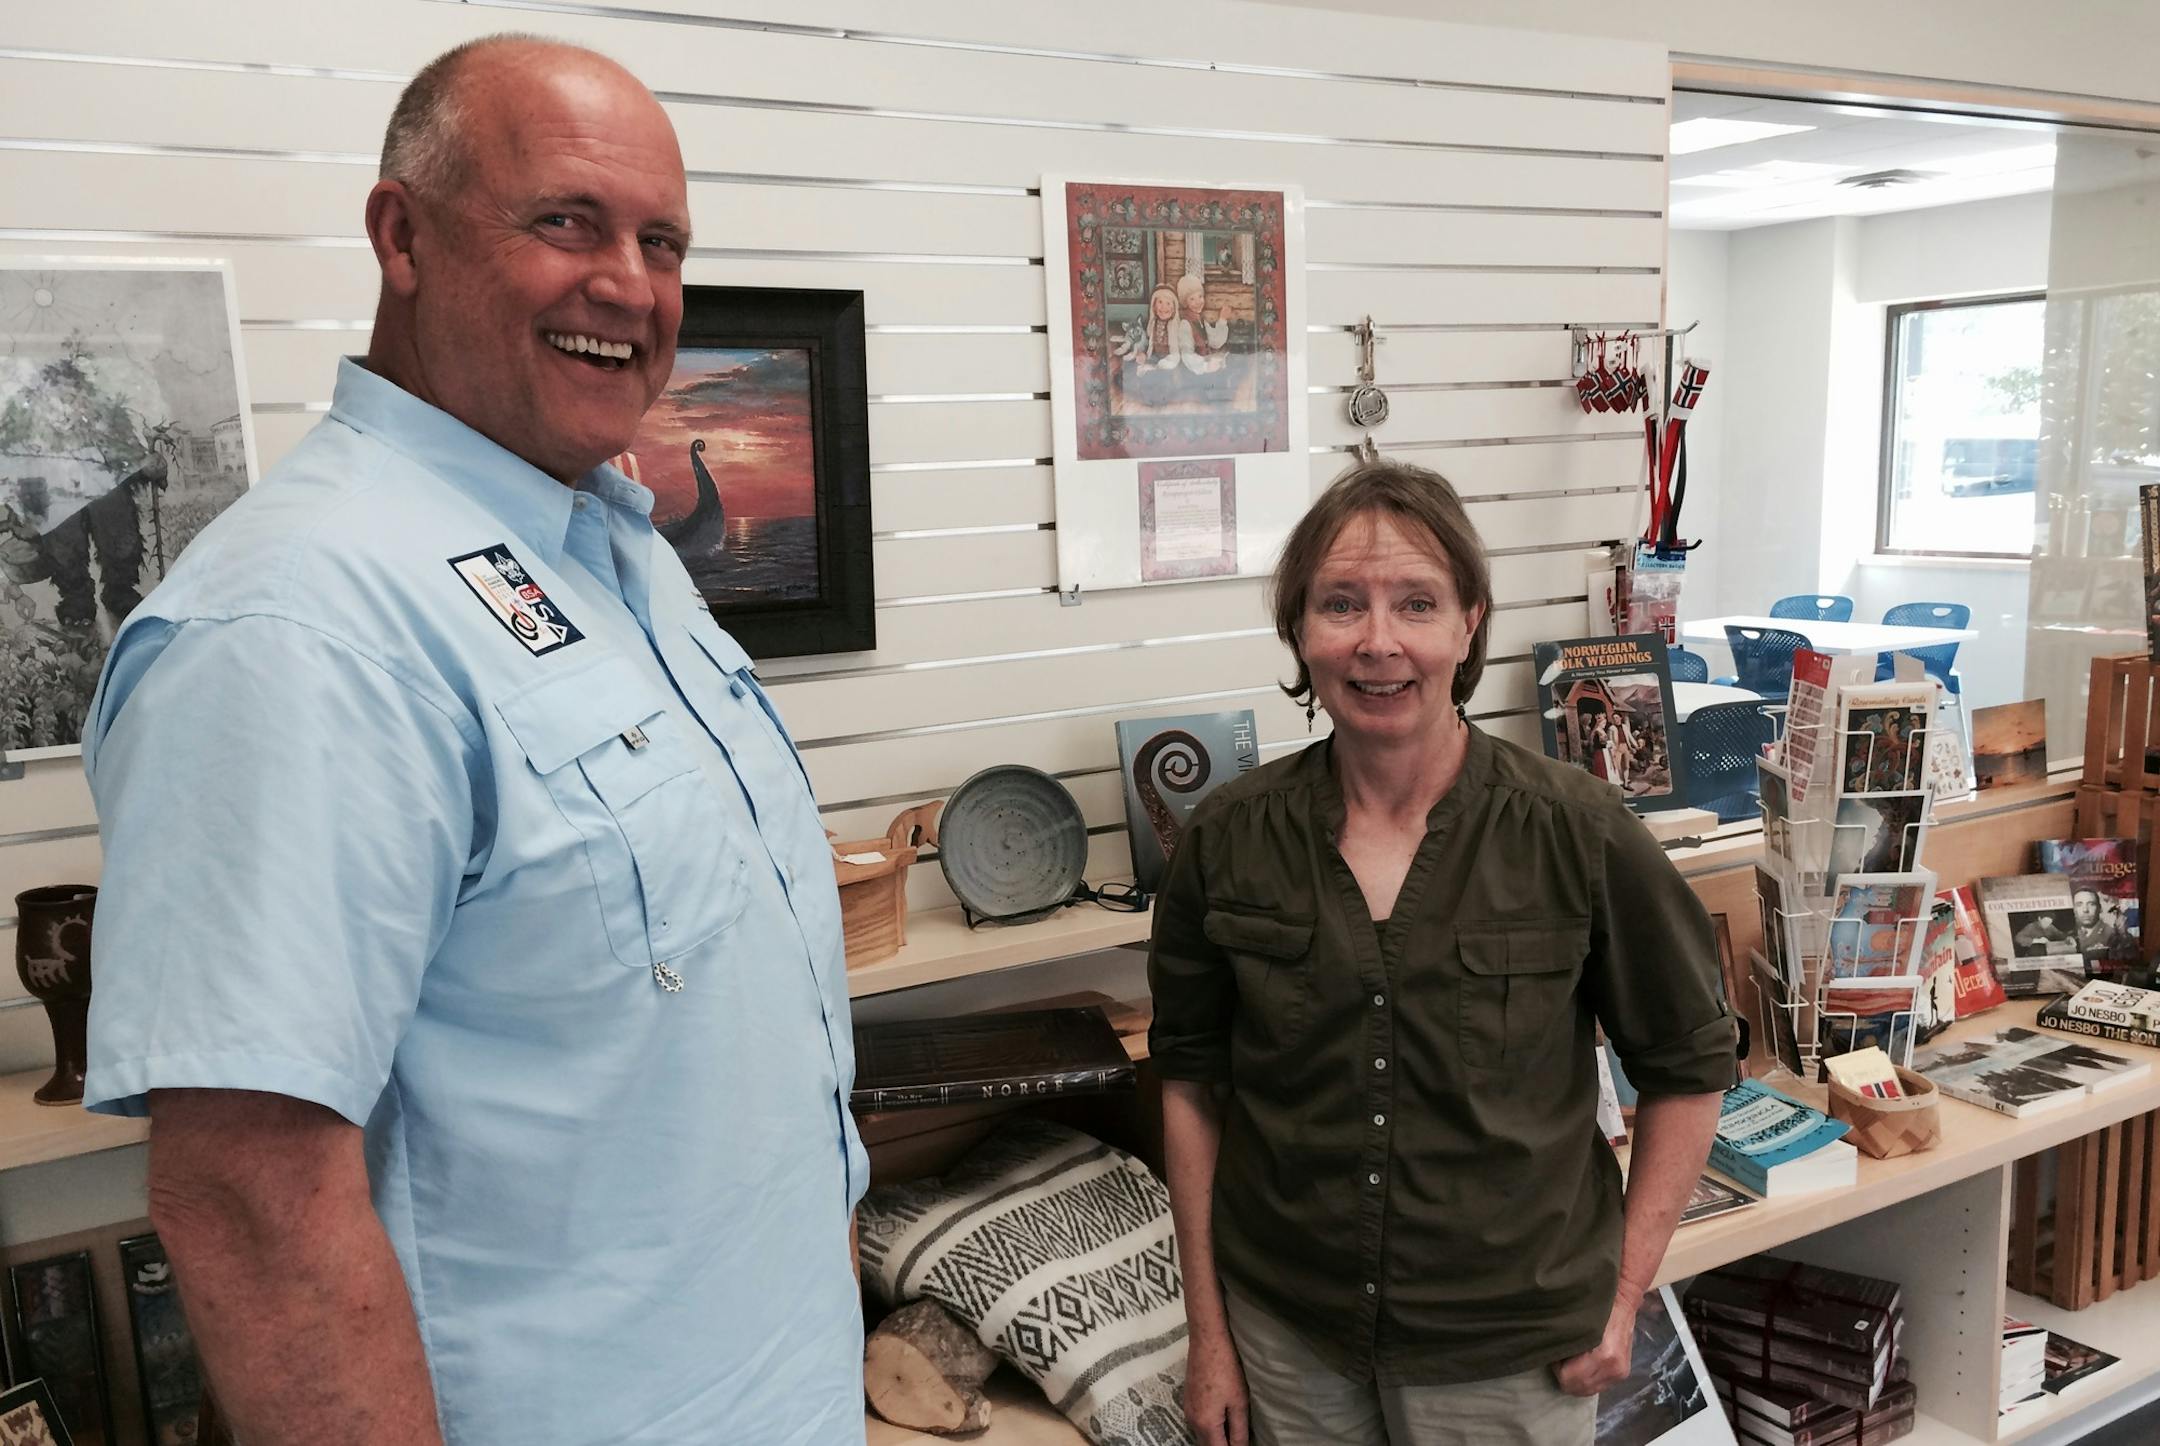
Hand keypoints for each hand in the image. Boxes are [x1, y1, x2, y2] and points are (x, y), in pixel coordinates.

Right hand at [1183, 1330, 1249, 1445]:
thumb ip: (1239, 1430)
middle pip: (1207, 1445)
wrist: (1207, 1341)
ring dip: (1215, 1437)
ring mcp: (1187, 1409)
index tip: (1242, 1445)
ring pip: (1201, 1434)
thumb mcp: (1239, 1402)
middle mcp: (1192, 1420)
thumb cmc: (1226, 1370)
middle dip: (1222, 1445)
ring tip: (1233, 1432)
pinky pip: (1198, 1422)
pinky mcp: (1187, 1398)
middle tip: (1239, 1439)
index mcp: (1205, 1424)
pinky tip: (1222, 1417)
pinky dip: (1209, 1426)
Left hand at [1551, 1292, 1637, 1396]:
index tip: (1556, 1353)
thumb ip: (1564, 1342)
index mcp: (1603, 1355)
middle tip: (1563, 1358)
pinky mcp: (1622, 1374)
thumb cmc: (1597, 1309)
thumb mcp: (1576, 1322)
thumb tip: (1549, 1354)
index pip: (1568, 1378)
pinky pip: (1598, 1387)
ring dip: (1577, 1380)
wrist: (1623, 1303)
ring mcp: (1620, 1373)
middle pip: (1579, 1389)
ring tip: (1574, 1360)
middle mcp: (1614, 1368)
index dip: (1557, 1368)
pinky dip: (1588, 1379)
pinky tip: (1584, 1364)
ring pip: (1588, 1391)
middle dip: (1566, 1376)